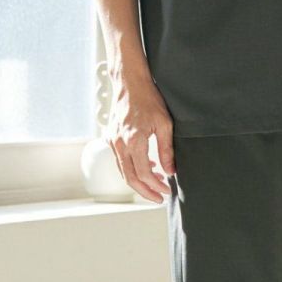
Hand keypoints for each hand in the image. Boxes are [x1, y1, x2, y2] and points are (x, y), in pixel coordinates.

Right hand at [107, 76, 174, 203]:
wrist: (130, 84)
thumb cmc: (149, 100)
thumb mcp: (164, 124)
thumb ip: (167, 150)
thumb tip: (170, 171)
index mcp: (134, 141)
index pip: (144, 173)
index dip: (156, 186)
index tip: (167, 190)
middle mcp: (119, 144)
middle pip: (130, 178)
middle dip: (145, 191)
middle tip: (159, 198)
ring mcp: (112, 141)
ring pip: (123, 171)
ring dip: (139, 181)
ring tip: (157, 184)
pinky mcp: (110, 138)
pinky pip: (120, 160)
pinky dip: (132, 169)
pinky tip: (147, 167)